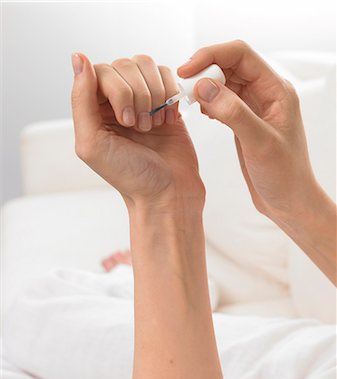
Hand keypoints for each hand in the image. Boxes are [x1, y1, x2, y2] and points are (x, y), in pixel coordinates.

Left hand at [71, 53, 204, 212]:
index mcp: (94, 110)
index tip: (126, 121)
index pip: (101, 72)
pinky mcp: (166, 103)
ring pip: (147, 66)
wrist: (168, 192)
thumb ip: (80, 100)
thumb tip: (78, 58)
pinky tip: (168, 120)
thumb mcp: (92, 143)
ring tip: (154, 124)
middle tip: (142, 128)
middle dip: (138, 96)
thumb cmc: (131, 176)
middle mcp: (117, 101)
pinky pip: (168, 76)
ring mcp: (143, 99)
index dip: (118, 90)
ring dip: (155, 95)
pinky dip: (170, 95)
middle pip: (125, 65)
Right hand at [177, 40, 317, 222]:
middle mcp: (265, 94)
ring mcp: (254, 107)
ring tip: (188, 99)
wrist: (288, 200)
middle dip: (205, 70)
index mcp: (276, 90)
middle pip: (230, 65)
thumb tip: (204, 87)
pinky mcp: (243, 122)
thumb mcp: (259, 142)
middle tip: (184, 87)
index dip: (212, 56)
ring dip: (205, 86)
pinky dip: (208, 102)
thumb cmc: (284, 174)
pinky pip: (222, 101)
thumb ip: (233, 112)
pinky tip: (200, 112)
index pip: (241, 55)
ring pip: (224, 83)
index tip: (188, 70)